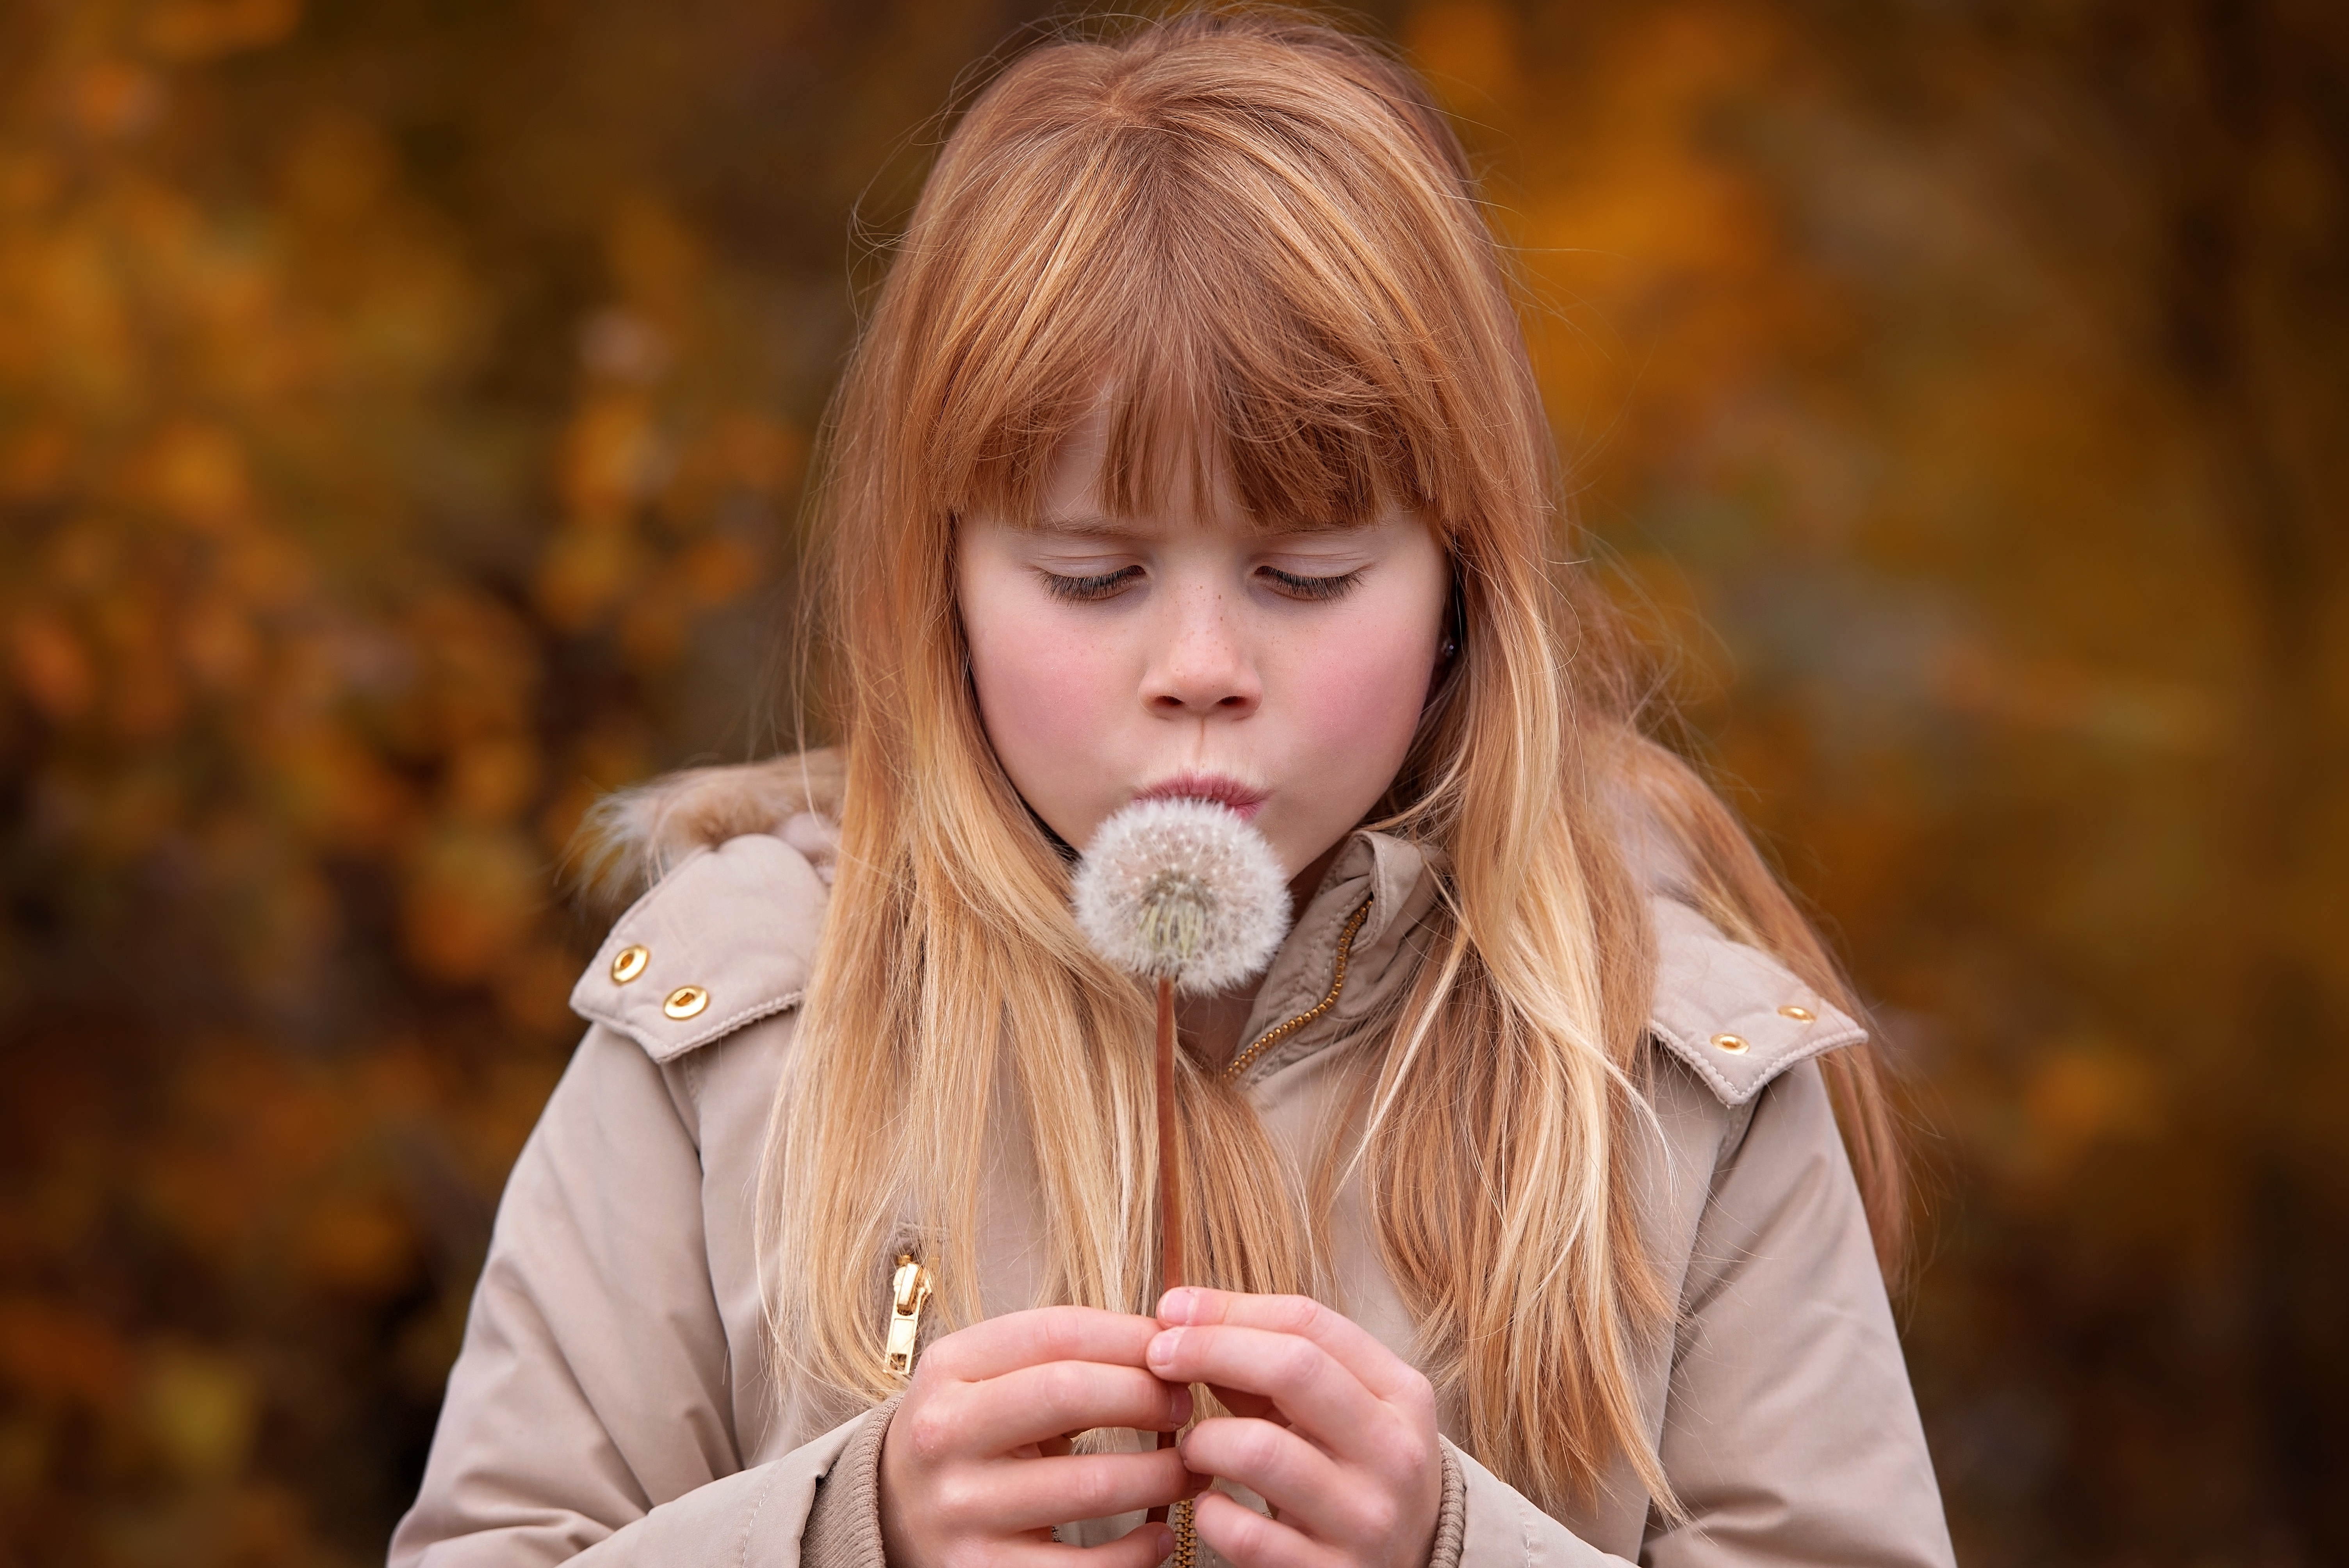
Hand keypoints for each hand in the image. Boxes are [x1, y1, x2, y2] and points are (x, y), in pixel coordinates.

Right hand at [880, 1305, 1194, 1567]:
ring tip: (1193, 1469)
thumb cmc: (972, 1431)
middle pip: (1070, 1393)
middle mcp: (945, 1434)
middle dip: (1148, 1396)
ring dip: (1163, 1476)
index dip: (1133, 1337)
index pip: (1058, 1331)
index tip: (1178, 1351)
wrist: (893, 1513)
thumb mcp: (990, 1375)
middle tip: (1186, 1407)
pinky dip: (1139, 1552)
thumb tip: (1171, 1342)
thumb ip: (1063, 1352)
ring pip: (1091, 1485)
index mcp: (949, 1367)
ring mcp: (960, 1510)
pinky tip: (1159, 1534)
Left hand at [1147, 1288, 1440, 1567]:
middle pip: (1292, 1368)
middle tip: (1158, 1356)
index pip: (1310, 1323)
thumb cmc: (1353, 1472)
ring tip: (1192, 1447)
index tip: (1171, 1308)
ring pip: (1260, 1450)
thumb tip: (1182, 1320)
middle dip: (1210, 1350)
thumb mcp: (1337, 1411)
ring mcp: (1367, 1519)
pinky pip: (1245, 1534)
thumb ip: (1272, 1367)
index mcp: (1401, 1394)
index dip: (1230, 1308)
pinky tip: (1208, 1504)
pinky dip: (1210, 1512)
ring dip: (1205, 1439)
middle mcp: (1395, 1453)